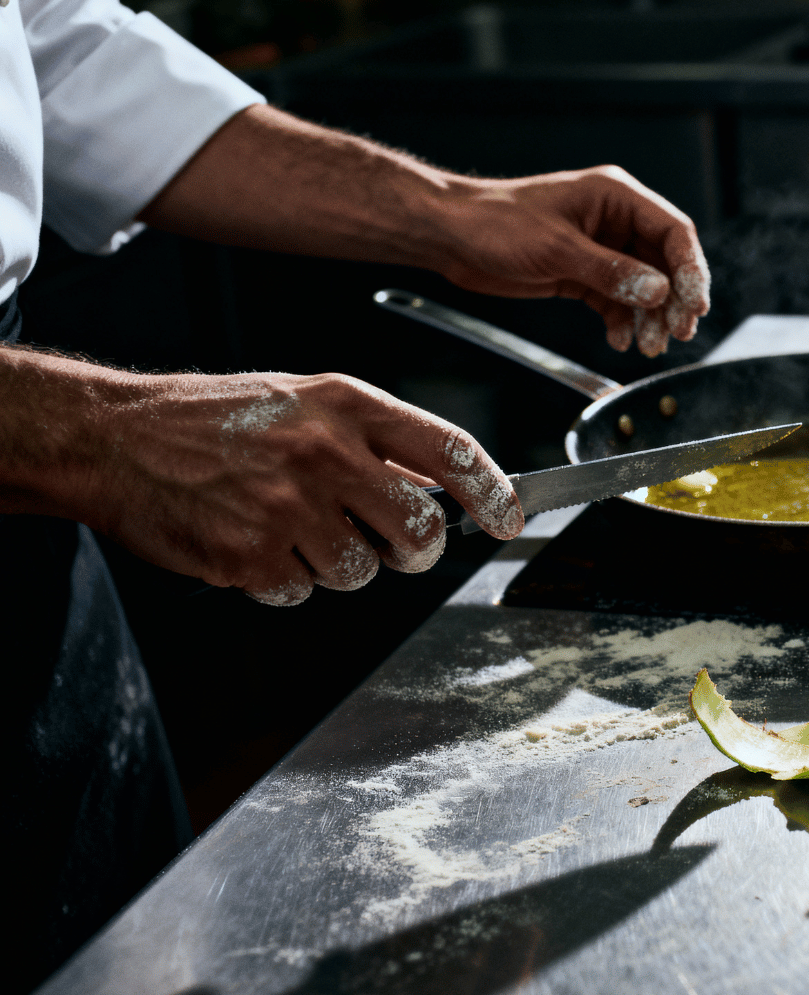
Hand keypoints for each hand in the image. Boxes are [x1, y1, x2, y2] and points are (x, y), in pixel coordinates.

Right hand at [78, 369, 521, 604]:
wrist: (114, 437)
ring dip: (339, 566)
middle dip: (415, 551)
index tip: (509, 519)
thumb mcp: (307, 401)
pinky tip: (255, 543)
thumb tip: (441, 488)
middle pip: (419, 530)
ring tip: (292, 527)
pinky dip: (285, 581)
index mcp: (347, 405)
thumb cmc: (214, 419)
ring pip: (362, 572)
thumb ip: (376, 441)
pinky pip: (302, 593)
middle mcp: (324, 453)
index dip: (493, 492)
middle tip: (389, 543)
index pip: (450, 451)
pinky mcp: (250, 556)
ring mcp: (286, 507)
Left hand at [435, 165, 710, 356]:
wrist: (451, 235)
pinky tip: (619, 339)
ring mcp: (600, 248)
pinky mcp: (582, 273)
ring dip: (649, 317)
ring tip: (649, 345)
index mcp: (615, 196)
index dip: (690, 268)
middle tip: (678, 332)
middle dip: (672, 300)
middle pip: (664, 262)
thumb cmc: (496, 223)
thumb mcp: (557, 248)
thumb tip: (658, 291)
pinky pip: (616, 299)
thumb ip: (611, 271)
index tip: (695, 304)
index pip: (673, 231)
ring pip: (643, 285)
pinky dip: (622, 321)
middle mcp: (614, 220)